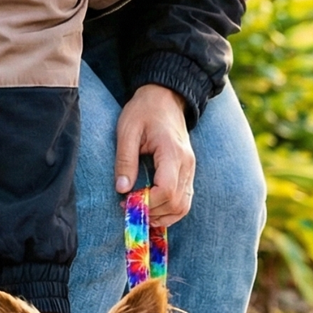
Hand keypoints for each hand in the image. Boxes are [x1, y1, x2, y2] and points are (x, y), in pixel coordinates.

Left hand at [114, 84, 195, 225]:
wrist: (165, 97)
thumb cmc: (143, 111)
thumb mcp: (127, 131)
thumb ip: (125, 160)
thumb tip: (122, 190)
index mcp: (172, 152)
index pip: (167, 191)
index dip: (147, 203)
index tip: (126, 202)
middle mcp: (187, 163)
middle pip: (177, 203)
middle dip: (153, 212)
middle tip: (130, 208)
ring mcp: (190, 168)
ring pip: (184, 206)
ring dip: (162, 215)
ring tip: (140, 211)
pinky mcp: (188, 171)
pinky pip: (185, 199)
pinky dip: (170, 210)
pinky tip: (152, 208)